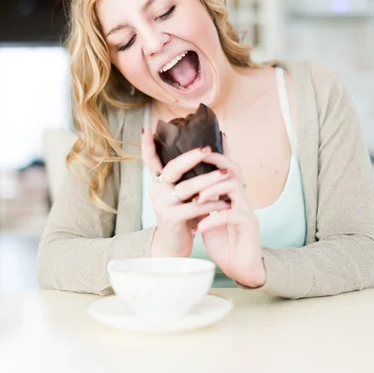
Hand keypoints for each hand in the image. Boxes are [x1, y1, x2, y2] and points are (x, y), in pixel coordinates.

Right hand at [141, 127, 230, 257]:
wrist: (174, 245)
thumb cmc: (183, 214)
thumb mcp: (186, 192)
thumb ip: (192, 172)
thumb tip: (213, 146)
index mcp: (159, 181)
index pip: (150, 160)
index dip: (147, 144)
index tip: (147, 127)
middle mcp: (157, 190)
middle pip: (172, 168)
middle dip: (191, 157)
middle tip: (208, 149)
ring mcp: (162, 204)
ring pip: (187, 188)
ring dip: (209, 180)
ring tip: (227, 173)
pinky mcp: (171, 218)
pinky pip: (195, 207)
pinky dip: (213, 203)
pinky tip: (226, 201)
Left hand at [196, 134, 265, 287]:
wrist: (240, 267)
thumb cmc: (224, 242)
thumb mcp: (207, 217)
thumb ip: (201, 203)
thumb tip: (183, 189)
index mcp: (231, 196)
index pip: (226, 168)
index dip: (218, 153)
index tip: (203, 144)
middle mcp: (241, 199)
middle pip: (234, 169)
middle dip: (215, 162)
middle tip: (198, 162)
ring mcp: (247, 210)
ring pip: (233, 186)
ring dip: (211, 190)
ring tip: (196, 201)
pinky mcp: (248, 225)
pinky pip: (230, 214)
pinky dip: (211, 220)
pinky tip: (198, 228)